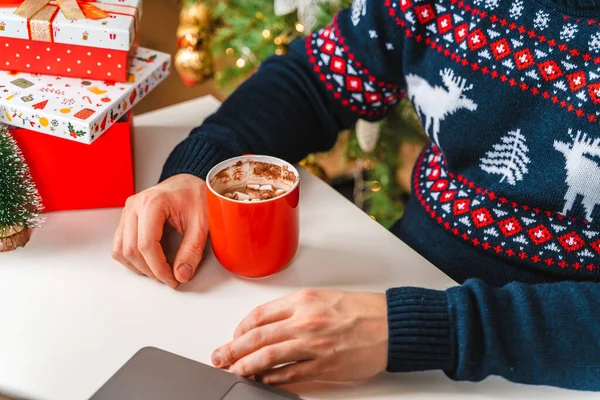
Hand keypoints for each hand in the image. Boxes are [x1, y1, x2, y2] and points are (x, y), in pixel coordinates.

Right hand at [112, 174, 208, 287]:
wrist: (190, 183)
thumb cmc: (196, 196)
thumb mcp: (202, 223)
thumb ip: (192, 250)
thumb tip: (181, 274)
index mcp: (152, 203)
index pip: (146, 245)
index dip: (158, 268)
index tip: (172, 279)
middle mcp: (135, 206)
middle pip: (131, 250)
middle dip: (149, 270)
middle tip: (169, 278)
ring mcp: (128, 212)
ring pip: (120, 250)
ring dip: (138, 266)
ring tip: (159, 271)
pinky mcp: (127, 218)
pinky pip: (119, 245)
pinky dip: (131, 258)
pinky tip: (149, 262)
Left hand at [212, 289, 387, 384]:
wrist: (391, 324)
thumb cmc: (362, 310)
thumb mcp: (324, 298)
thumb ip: (296, 310)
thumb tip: (271, 325)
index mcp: (303, 301)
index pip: (260, 315)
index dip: (241, 328)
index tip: (235, 336)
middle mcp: (305, 321)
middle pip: (257, 336)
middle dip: (233, 349)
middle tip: (220, 357)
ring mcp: (313, 345)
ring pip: (268, 357)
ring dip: (246, 366)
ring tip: (233, 371)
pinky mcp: (323, 366)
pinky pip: (290, 375)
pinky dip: (272, 379)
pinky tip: (262, 380)